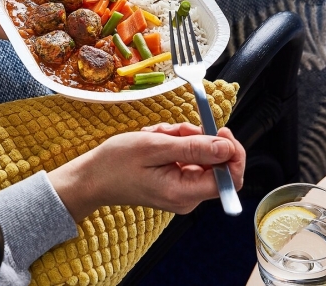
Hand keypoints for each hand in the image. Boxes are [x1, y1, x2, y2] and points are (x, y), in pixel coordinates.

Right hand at [47, 123, 244, 221]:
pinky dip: (173, 144)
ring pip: (199, 156)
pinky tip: (155, 140)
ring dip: (181, 138)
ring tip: (156, 134)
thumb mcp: (154, 147)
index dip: (232, 151)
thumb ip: (193, 148)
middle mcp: (188, 196)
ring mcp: (181, 190)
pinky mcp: (174, 182)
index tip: (220, 128)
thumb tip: (228, 147)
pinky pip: (186, 158)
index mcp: (184, 193)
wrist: (93, 178)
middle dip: (197, 138)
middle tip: (173, 129)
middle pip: (214, 162)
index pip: (230, 178)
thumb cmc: (116, 163)